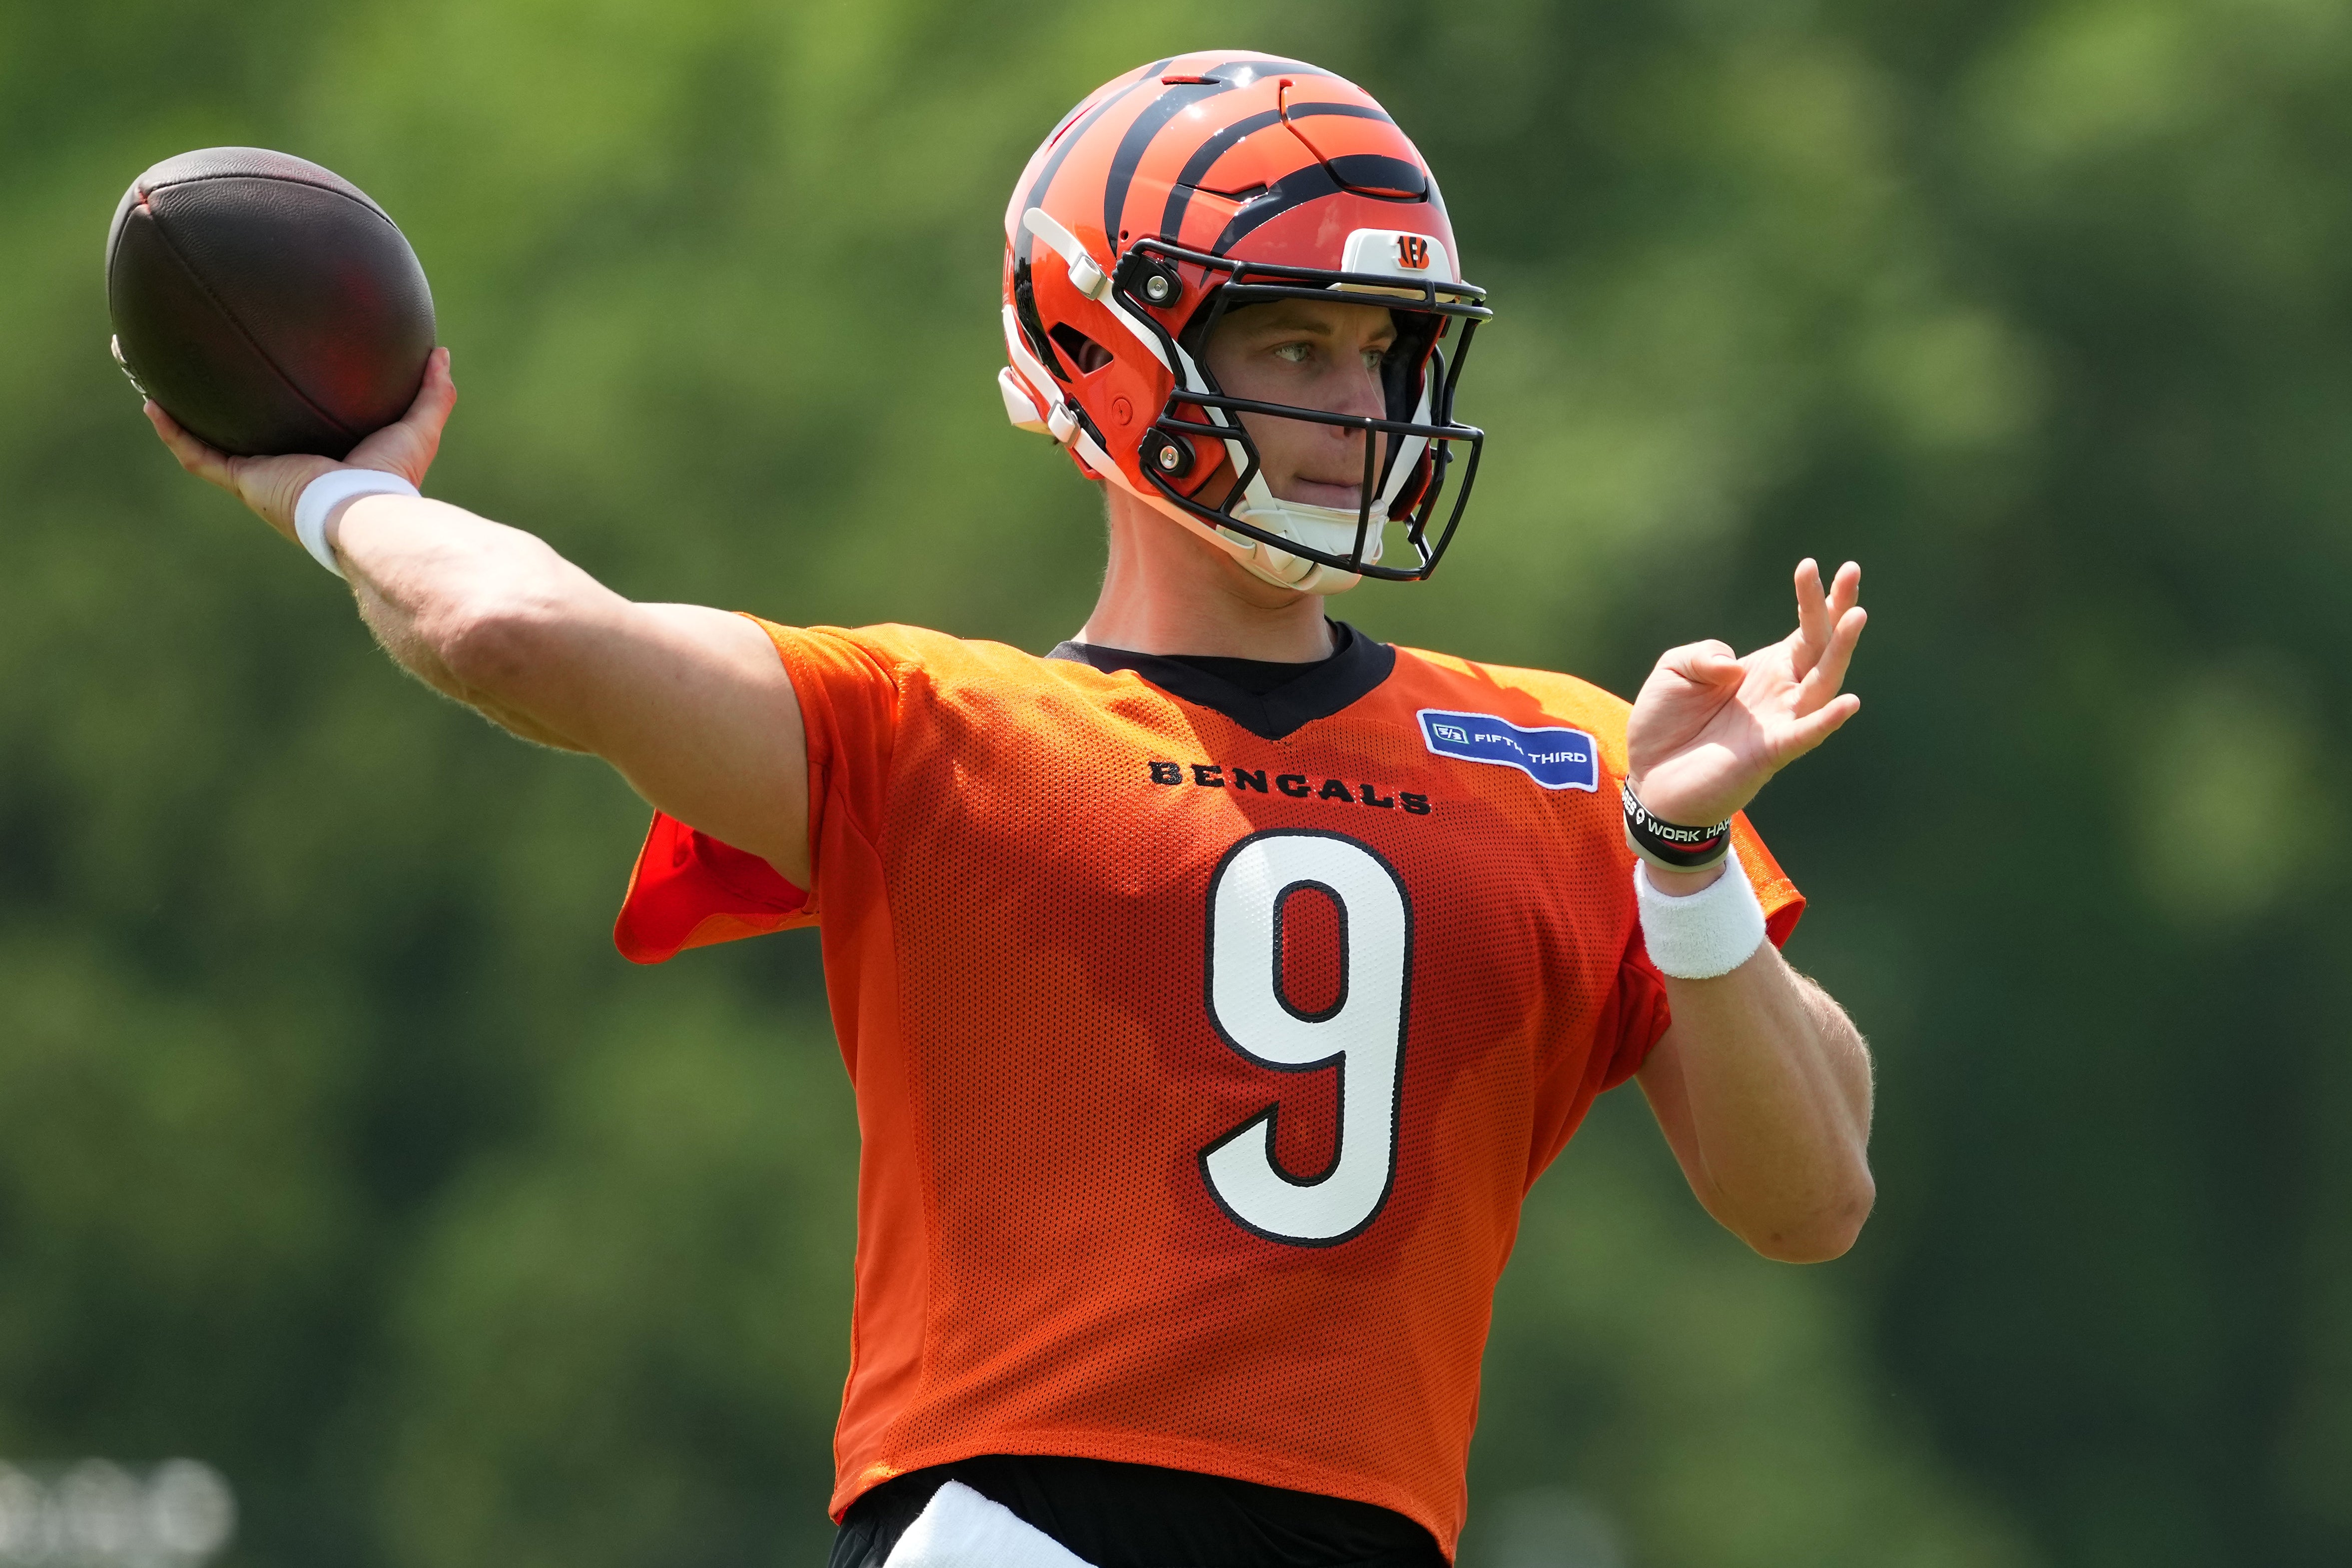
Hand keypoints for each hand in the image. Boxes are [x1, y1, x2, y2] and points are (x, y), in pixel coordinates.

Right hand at [144, 346, 456, 544]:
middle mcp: (287, 471)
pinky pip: (198, 455)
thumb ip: (432, 393)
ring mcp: (261, 479)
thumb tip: (438, 352)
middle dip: (223, 411)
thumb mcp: (418, 427)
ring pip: (210, 442)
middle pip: (247, 436)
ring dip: (183, 415)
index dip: (282, 411)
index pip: (298, 433)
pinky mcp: (245, 482)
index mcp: (323, 462)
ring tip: (156, 382)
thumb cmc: (395, 479)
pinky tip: (152, 404)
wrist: (366, 512)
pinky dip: (174, 433)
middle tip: (203, 376)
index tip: (270, 382)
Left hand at [1626, 558, 1864, 828]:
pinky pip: (1804, 735)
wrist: (1650, 781)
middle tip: (1851, 569)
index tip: (1816, 564)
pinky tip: (1848, 702)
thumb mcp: (1674, 670)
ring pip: (1822, 683)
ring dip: (1841, 651)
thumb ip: (1703, 655)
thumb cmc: (1667, 725)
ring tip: (1856, 616)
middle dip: (1837, 608)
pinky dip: (1826, 721)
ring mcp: (1779, 722)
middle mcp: (1781, 692)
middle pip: (1820, 645)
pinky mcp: (1769, 753)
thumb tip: (1736, 667)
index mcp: (1764, 669)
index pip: (1803, 629)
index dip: (1814, 598)